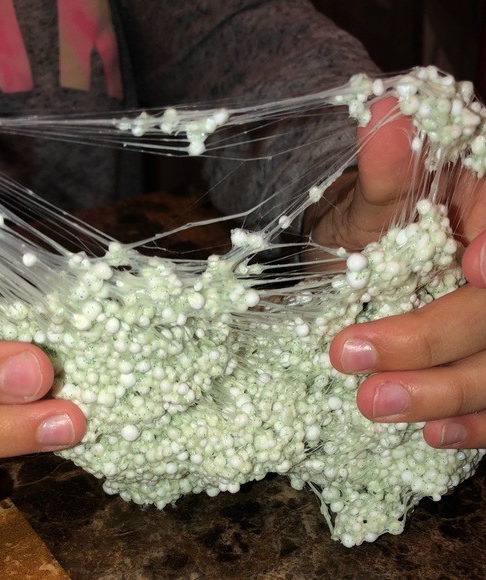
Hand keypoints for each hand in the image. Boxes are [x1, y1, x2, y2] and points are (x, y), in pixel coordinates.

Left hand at [319, 98, 485, 448]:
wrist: (360, 264)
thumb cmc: (365, 227)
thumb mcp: (368, 201)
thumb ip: (385, 168)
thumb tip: (380, 109)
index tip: (471, 266)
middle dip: (435, 340)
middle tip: (355, 361)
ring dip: (449, 394)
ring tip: (376, 406)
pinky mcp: (482, 359)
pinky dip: (473, 421)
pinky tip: (434, 436)